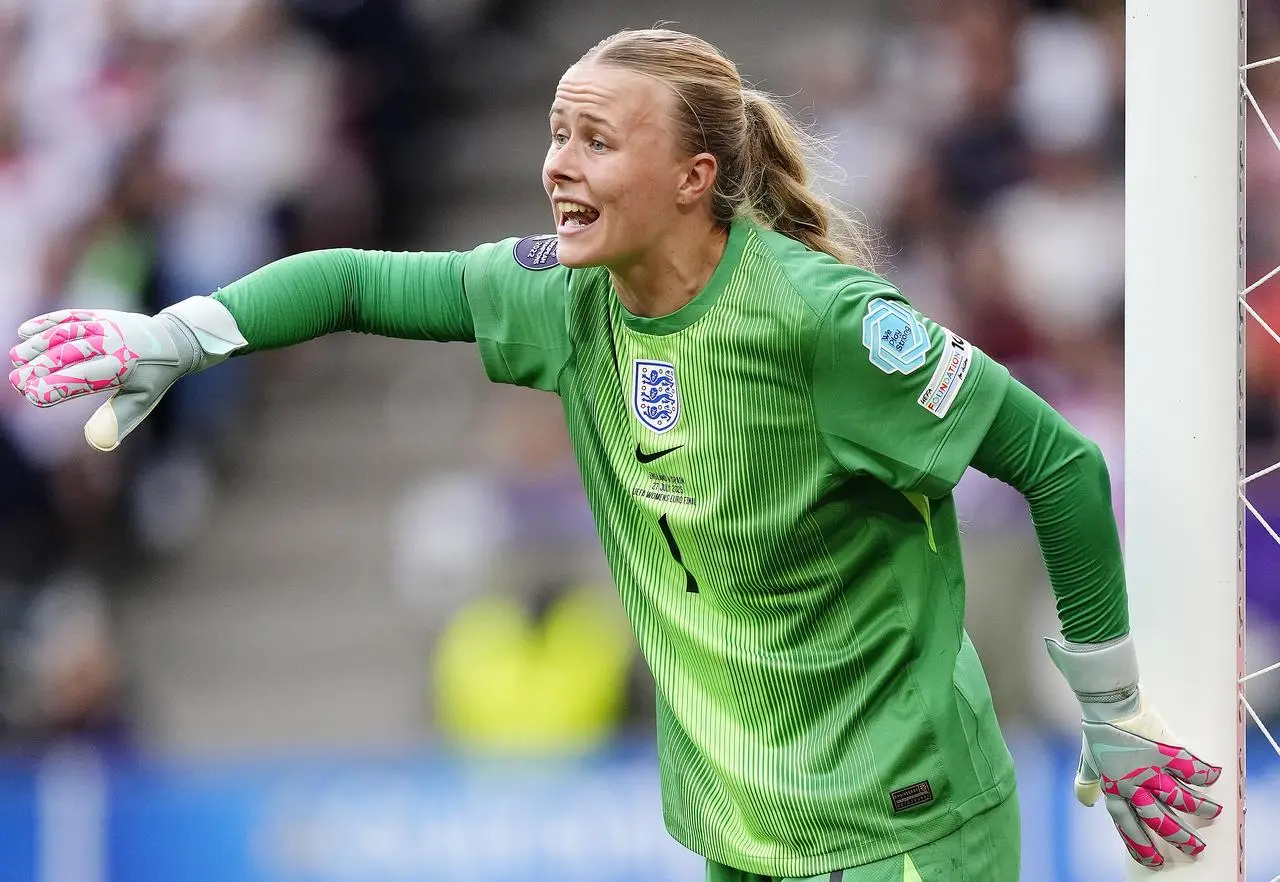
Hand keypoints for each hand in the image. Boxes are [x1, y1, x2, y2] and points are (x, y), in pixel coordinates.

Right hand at [9, 297, 245, 451]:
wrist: (173, 340)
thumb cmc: (152, 378)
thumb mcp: (141, 400)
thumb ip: (118, 419)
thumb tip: (96, 442)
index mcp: (126, 367)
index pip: (87, 378)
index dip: (59, 386)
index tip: (34, 396)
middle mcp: (115, 343)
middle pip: (72, 354)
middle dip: (42, 367)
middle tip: (16, 380)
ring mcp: (107, 326)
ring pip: (68, 332)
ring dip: (39, 344)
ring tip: (16, 358)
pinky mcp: (100, 314)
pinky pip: (71, 316)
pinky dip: (47, 322)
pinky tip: (24, 332)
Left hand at [1047, 635, 1221, 868]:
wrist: (1106, 704)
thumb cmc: (1097, 732)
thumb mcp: (1088, 762)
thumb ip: (1088, 784)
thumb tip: (1086, 802)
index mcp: (1113, 789)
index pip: (1127, 824)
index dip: (1140, 844)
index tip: (1154, 860)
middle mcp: (1132, 785)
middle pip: (1158, 819)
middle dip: (1179, 837)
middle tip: (1196, 849)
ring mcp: (1149, 769)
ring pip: (1179, 798)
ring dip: (1198, 809)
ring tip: (1213, 813)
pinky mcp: (1164, 752)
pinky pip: (1188, 768)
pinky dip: (1203, 774)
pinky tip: (1215, 777)